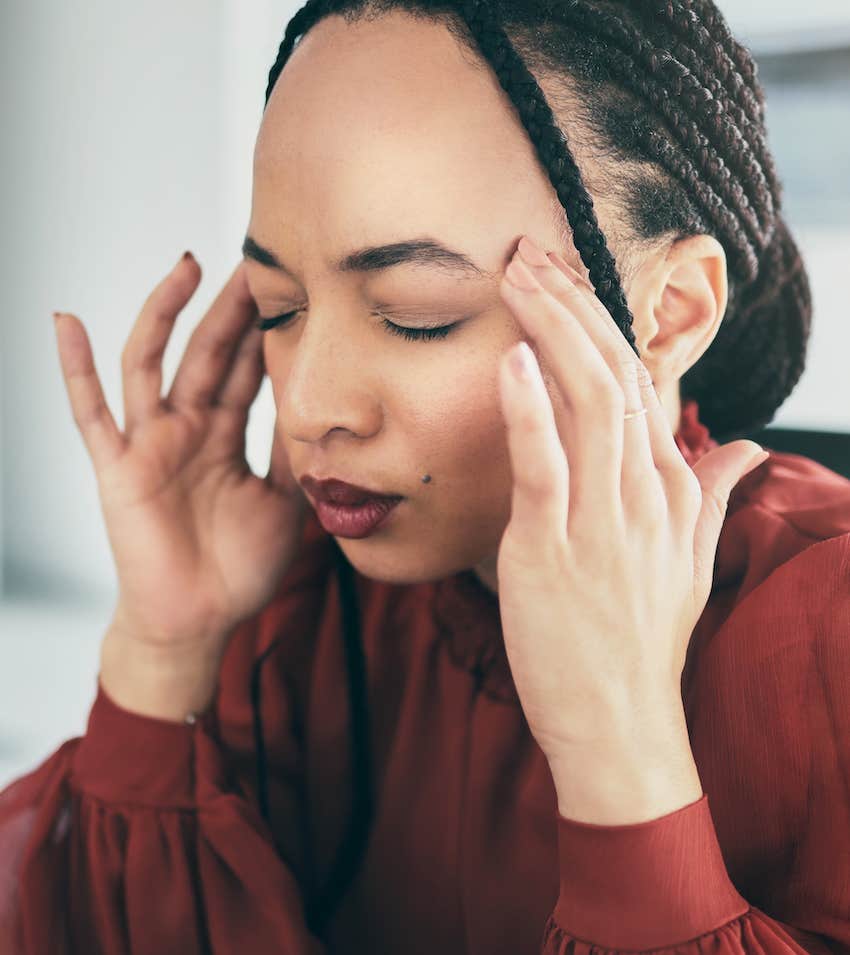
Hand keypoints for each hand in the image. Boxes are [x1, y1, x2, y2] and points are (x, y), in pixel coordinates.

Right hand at [53, 253, 307, 660]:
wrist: (200, 620)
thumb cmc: (238, 567)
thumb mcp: (282, 502)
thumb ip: (289, 454)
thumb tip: (316, 408)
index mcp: (223, 436)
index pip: (246, 370)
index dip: (265, 332)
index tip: (292, 290)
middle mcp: (186, 429)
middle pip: (208, 354)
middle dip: (231, 309)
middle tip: (256, 262)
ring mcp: (149, 444)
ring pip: (153, 364)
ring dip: (166, 314)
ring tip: (189, 266)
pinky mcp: (117, 468)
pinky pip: (91, 414)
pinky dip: (75, 370)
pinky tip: (65, 322)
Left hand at [494, 235, 767, 765]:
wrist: (620, 722)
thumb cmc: (642, 638)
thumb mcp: (688, 563)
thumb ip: (711, 496)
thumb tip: (742, 449)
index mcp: (669, 490)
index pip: (639, 384)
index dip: (601, 322)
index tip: (565, 277)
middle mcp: (642, 494)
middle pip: (614, 375)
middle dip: (572, 305)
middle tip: (531, 252)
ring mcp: (600, 520)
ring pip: (585, 402)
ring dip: (551, 331)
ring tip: (518, 276)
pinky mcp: (552, 550)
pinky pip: (545, 465)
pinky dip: (529, 408)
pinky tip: (512, 358)